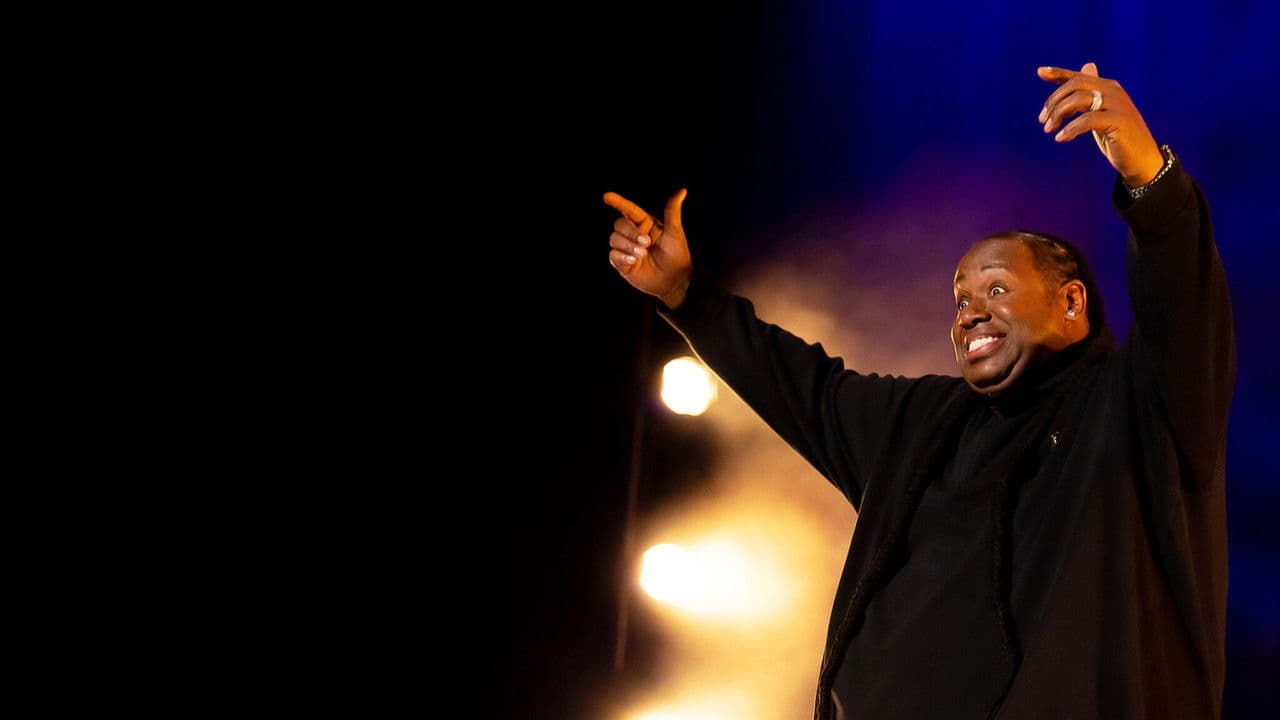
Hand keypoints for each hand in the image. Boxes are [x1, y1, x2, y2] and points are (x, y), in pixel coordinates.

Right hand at [603, 189, 691, 308]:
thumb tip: (682, 191)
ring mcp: (627, 249)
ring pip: (614, 239)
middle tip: (646, 243)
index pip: (628, 210)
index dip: (617, 202)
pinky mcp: (622, 263)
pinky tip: (634, 261)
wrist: (675, 280)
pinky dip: (622, 256)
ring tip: (642, 254)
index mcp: (645, 224)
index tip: (607, 196)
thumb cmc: (677, 255)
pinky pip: (613, 255)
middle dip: (630, 232)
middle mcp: (634, 234)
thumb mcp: (675, 232)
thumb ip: (672, 211)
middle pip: (619, 225)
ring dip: (627, 245)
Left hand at [1037, 62, 1164, 186]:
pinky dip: (1070, 129)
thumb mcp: (1101, 112)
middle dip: (1054, 101)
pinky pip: (1087, 120)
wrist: (1141, 158)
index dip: (1059, 73)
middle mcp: (1113, 90)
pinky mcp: (1119, 121)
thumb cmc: (1118, 135)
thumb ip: (1091, 93)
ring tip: (1048, 130)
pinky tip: (1060, 138)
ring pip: (1079, 99)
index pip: (1079, 76)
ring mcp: (1117, 104)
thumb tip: (1086, 66)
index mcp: (1107, 87)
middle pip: (1075, 85)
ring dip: (1058, 114)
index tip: (1040, 72)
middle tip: (1042, 120)